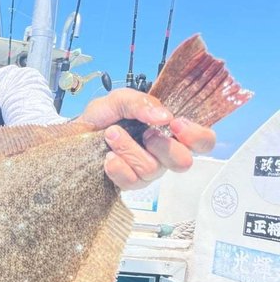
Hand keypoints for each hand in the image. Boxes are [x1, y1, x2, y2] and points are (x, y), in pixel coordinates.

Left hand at [80, 88, 215, 189]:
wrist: (78, 131)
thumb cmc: (103, 116)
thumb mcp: (121, 99)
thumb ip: (142, 103)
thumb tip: (163, 116)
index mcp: (170, 131)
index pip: (203, 141)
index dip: (197, 136)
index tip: (175, 123)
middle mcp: (163, 153)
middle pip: (183, 162)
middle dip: (161, 145)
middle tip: (144, 132)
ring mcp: (147, 170)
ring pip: (152, 170)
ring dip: (129, 149)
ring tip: (112, 135)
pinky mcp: (129, 183)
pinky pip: (132, 182)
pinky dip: (118, 167)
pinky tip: (108, 156)